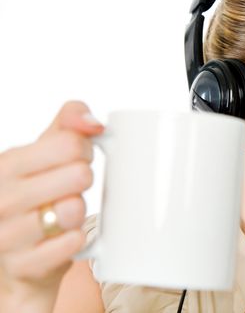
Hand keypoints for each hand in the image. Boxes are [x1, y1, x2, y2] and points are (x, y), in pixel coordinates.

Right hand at [0, 101, 103, 311]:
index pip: (69, 143)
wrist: (18, 254)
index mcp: (6, 165)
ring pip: (75, 210)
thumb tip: (93, 122)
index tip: (76, 159)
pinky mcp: (24, 265)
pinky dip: (77, 239)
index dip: (84, 150)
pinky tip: (65, 236)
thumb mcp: (42, 153)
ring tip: (65, 212)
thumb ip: (67, 125)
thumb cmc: (35, 195)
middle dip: (83, 180)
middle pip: (78, 174)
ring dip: (79, 211)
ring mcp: (8, 235)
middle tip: (71, 187)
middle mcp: (1, 198)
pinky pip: (72, 244)